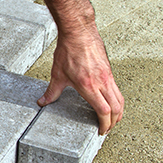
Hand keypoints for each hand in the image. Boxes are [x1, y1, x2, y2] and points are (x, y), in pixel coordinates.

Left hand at [38, 20, 123, 134]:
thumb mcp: (57, 74)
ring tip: (113, 119)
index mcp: (89, 86)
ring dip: (118, 112)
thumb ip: (51, 92)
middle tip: (107, 129)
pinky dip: (117, 100)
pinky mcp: (109, 70)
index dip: (105, 124)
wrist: (79, 31)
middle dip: (114, 122)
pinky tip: (111, 102)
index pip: (104, 111)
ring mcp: (108, 76)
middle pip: (116, 108)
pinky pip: (117, 89)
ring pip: (120, 99)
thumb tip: (42, 102)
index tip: (101, 131)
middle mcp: (102, 82)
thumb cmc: (68, 51)